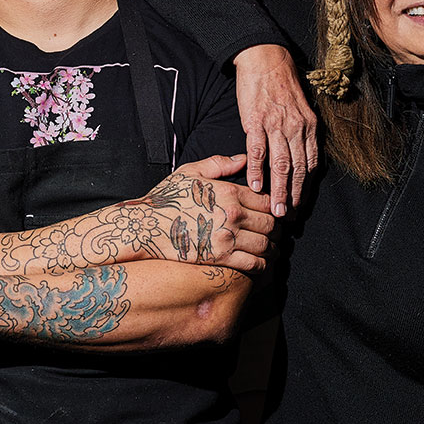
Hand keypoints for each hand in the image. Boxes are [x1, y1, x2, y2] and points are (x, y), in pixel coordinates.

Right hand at [134, 154, 275, 272]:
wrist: (146, 226)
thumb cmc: (167, 198)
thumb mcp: (191, 171)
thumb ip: (220, 163)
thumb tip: (244, 159)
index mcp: (229, 192)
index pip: (266, 200)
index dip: (275, 207)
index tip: (275, 213)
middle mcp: (232, 215)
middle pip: (271, 223)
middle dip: (277, 228)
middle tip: (277, 232)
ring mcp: (227, 237)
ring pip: (266, 244)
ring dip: (274, 248)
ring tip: (273, 248)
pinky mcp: (220, 258)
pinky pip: (253, 264)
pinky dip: (263, 265)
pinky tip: (262, 263)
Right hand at [233, 44, 318, 215]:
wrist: (264, 58)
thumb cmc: (281, 83)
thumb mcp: (300, 107)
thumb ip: (302, 130)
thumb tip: (301, 154)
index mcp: (308, 126)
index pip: (311, 164)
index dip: (306, 187)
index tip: (301, 205)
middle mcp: (296, 128)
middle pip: (297, 169)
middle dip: (293, 195)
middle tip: (287, 216)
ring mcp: (276, 125)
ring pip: (281, 165)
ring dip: (278, 190)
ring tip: (275, 209)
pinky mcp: (256, 121)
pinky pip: (259, 151)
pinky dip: (258, 171)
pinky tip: (255, 186)